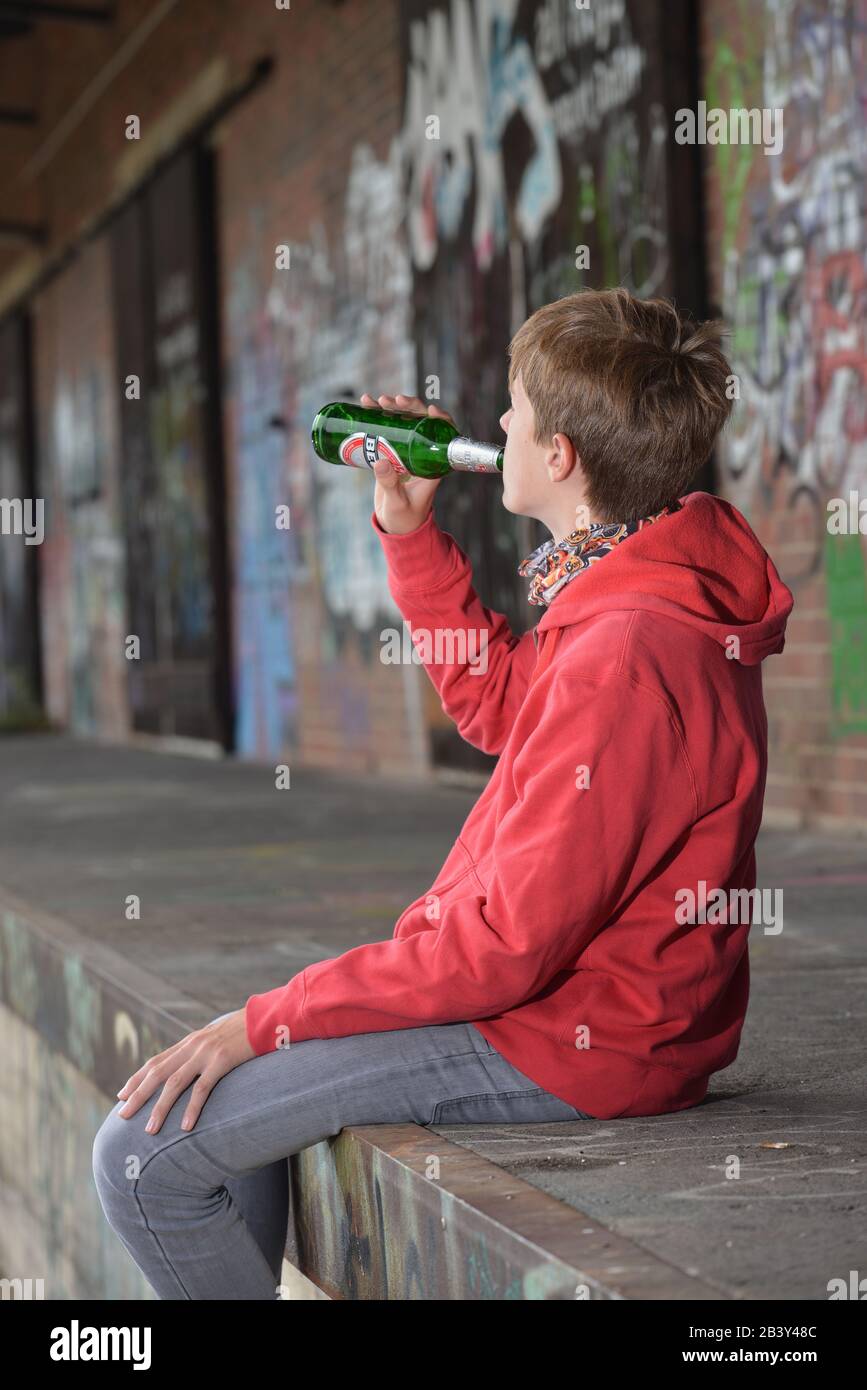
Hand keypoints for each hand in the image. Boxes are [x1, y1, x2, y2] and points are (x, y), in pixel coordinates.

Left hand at [115, 1008, 254, 1134]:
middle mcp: (192, 1046)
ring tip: (150, 1130)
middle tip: (123, 1116)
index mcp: (189, 1042)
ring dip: (160, 1108)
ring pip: (174, 1083)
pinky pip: (202, 1088)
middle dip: (138, 1095)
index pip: (155, 1061)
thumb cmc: (244, 1032)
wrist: (266, 1018)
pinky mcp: (222, 1061)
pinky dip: (191, 1108)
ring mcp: (206, 1053)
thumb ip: (201, 1052)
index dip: (136, 1079)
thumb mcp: (217, 1039)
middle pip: (157, 1073)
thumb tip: (190, 1069)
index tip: (122, 1095)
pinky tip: (185, 1127)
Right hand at [360, 392, 456, 535]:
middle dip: (407, 407)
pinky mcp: (392, 453)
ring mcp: (407, 451)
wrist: (395, 526)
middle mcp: (423, 454)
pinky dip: (377, 416)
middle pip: (420, 422)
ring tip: (373, 401)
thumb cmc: (404, 518)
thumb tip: (380, 462)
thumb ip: (390, 484)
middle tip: (390, 401)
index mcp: (434, 465)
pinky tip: (365, 406)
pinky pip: (388, 430)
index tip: (428, 410)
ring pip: (404, 422)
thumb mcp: (398, 501)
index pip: (443, 435)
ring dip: (391, 408)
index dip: (439, 419)